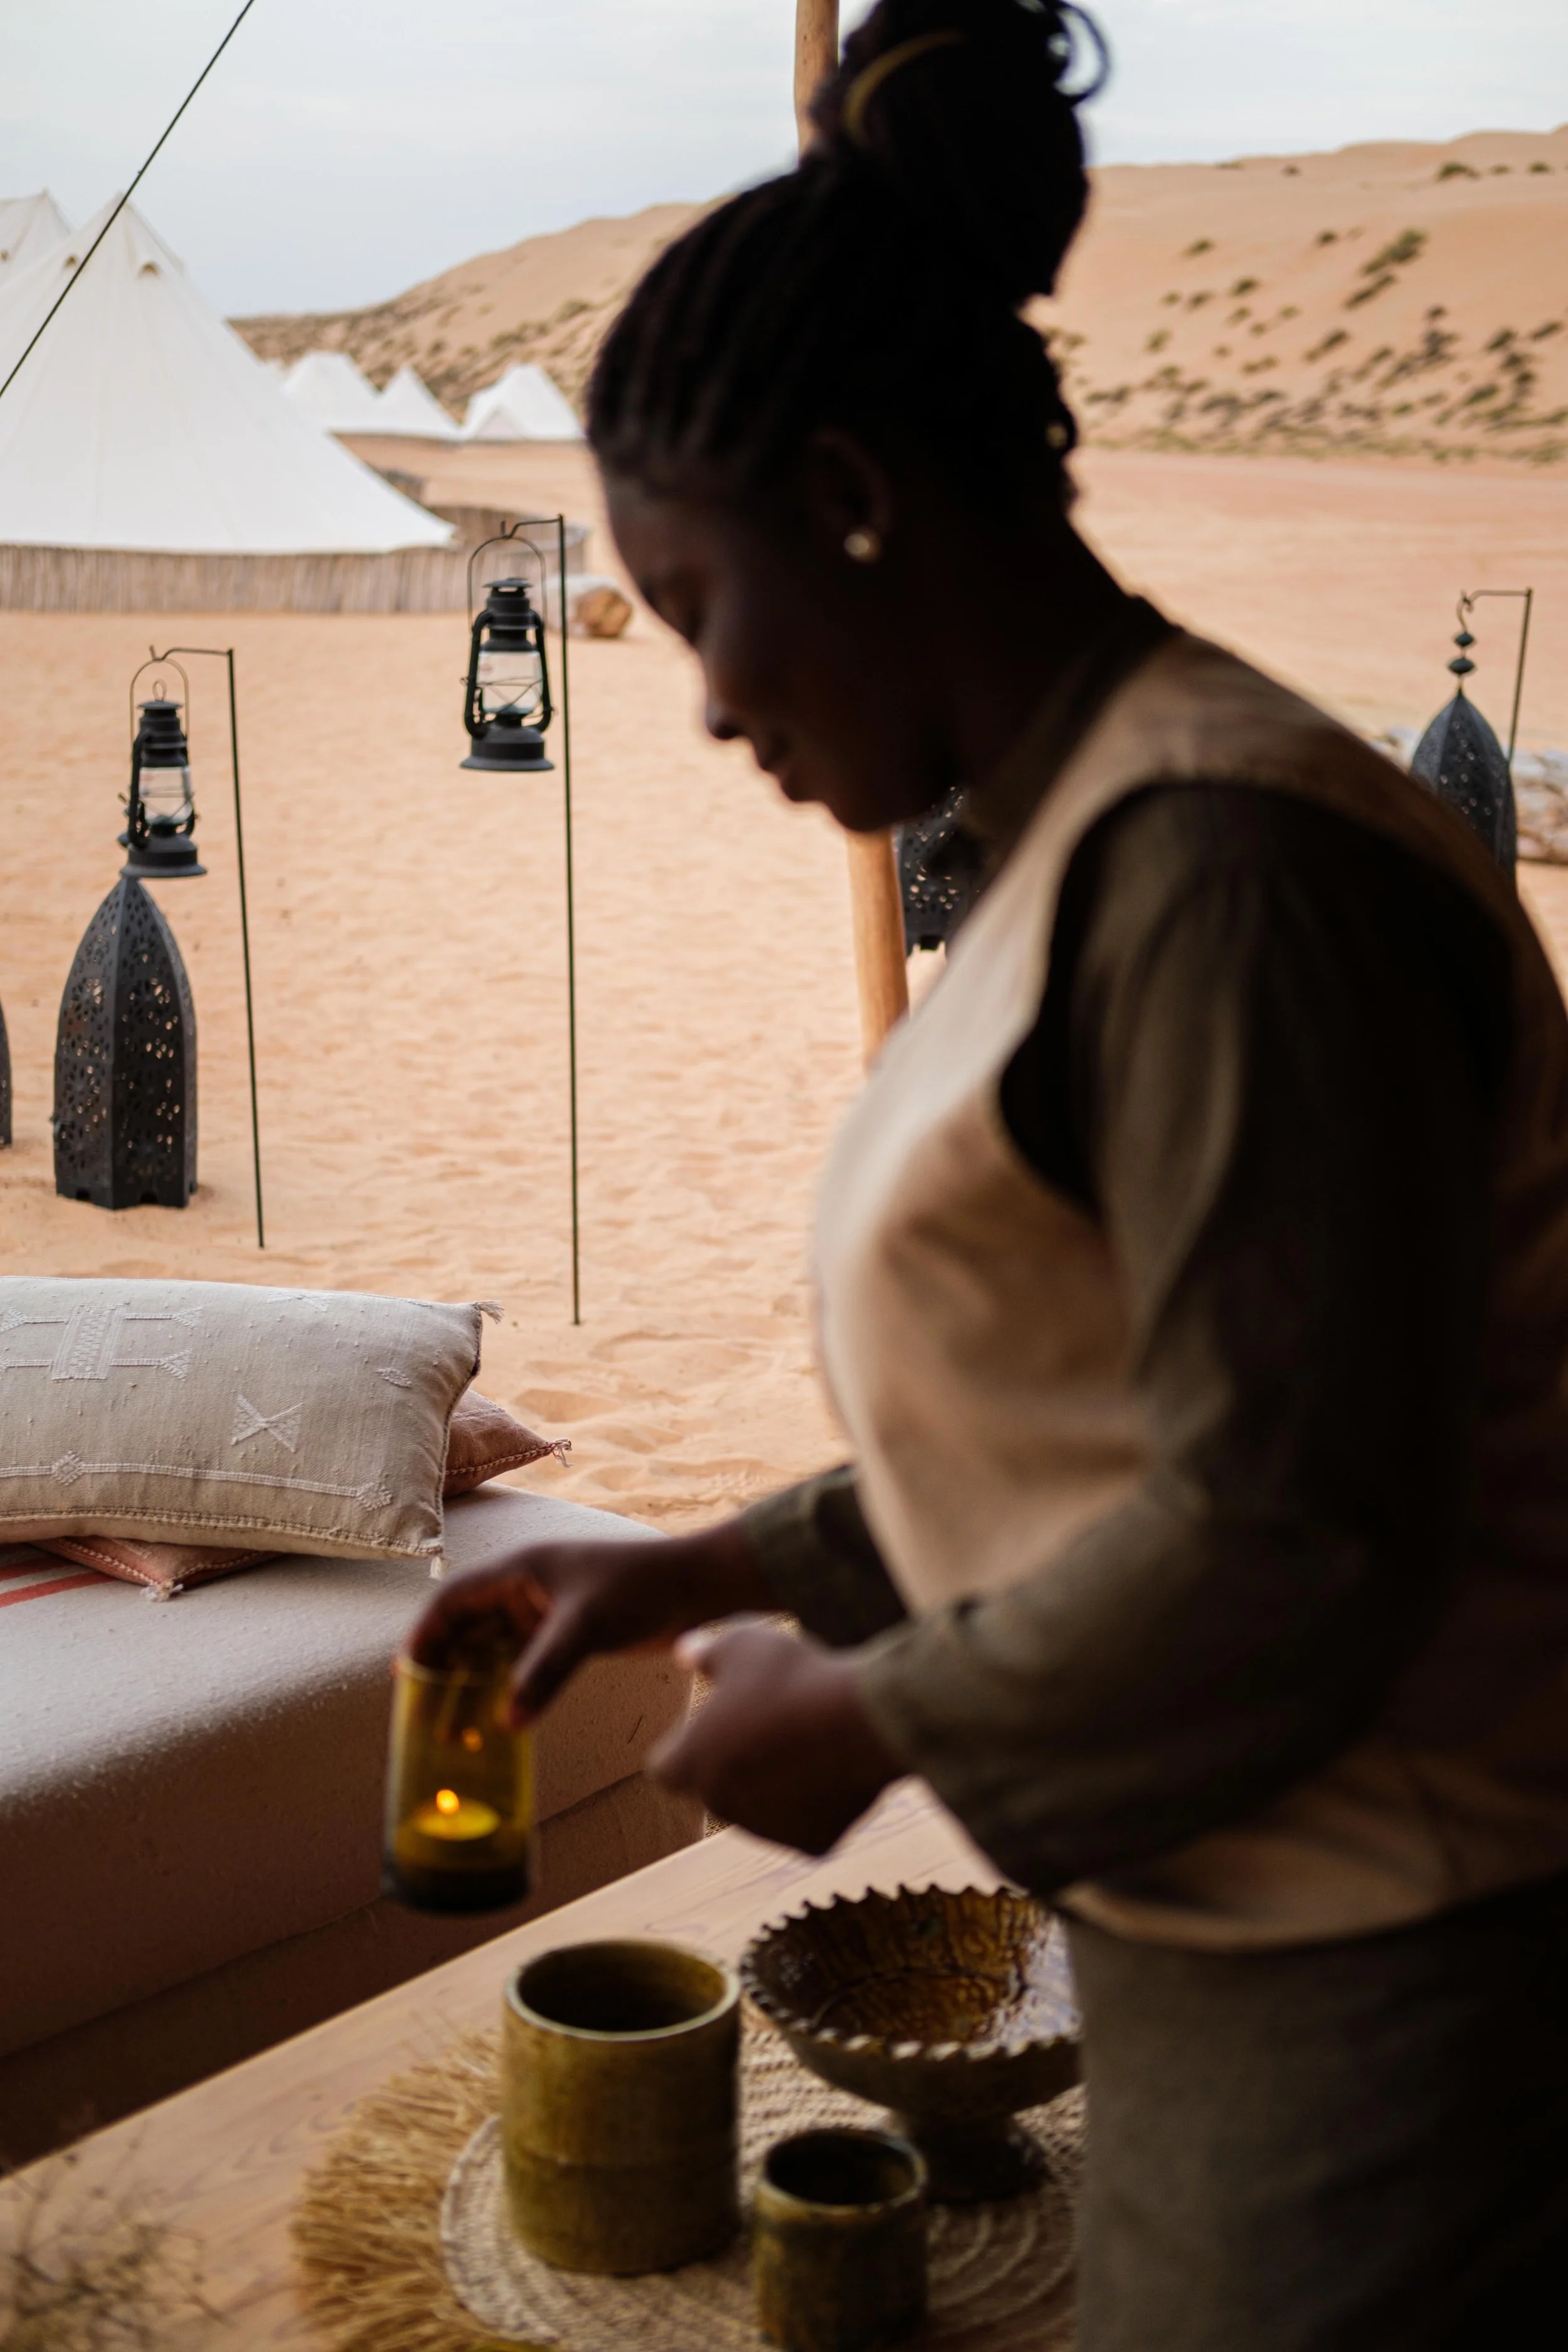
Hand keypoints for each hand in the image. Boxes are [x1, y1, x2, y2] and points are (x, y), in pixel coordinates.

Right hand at [406, 1519, 769, 1722]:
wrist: (698, 1586)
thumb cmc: (642, 1588)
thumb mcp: (587, 1628)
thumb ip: (545, 1672)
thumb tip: (508, 1723)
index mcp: (520, 1568)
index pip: (453, 1598)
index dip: (425, 1633)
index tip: (406, 1674)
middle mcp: (526, 1586)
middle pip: (467, 1625)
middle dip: (444, 1665)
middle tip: (424, 1712)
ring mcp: (546, 1610)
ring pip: (494, 1647)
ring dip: (473, 1680)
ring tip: (453, 1725)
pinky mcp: (568, 1631)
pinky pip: (523, 1659)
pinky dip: (506, 1685)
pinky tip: (498, 1717)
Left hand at [647, 1619, 901, 1854]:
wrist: (865, 1722)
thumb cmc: (797, 1678)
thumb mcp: (745, 1644)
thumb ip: (707, 1651)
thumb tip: (685, 1652)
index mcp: (694, 1760)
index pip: (664, 1769)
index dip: (682, 1747)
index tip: (709, 1723)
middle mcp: (723, 1804)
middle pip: (717, 1788)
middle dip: (734, 1762)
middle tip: (769, 1721)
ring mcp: (769, 1830)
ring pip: (762, 1808)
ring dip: (773, 1782)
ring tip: (808, 1737)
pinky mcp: (812, 1843)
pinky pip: (807, 1821)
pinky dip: (816, 1800)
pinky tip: (835, 1763)